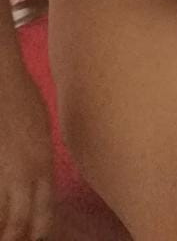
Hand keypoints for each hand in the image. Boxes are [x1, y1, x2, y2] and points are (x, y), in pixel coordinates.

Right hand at [0, 70, 54, 240]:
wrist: (3, 79)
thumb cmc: (22, 95)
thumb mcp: (41, 128)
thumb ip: (40, 156)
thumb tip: (39, 176)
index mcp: (44, 163)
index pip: (44, 212)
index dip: (37, 230)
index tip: (32, 238)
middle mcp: (26, 172)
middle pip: (23, 221)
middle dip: (16, 237)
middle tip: (12, 239)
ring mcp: (4, 170)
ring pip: (4, 215)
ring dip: (3, 227)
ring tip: (3, 233)